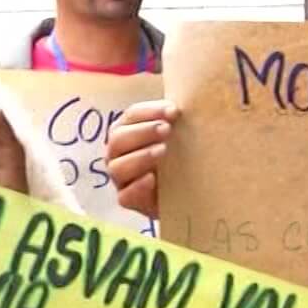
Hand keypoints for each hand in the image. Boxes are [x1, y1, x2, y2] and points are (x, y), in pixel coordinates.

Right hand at [107, 99, 177, 218]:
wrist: (186, 192)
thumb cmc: (179, 157)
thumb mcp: (179, 136)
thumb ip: (177, 122)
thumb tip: (188, 107)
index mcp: (128, 130)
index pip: (132, 115)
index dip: (151, 111)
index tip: (173, 111)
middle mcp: (118, 153)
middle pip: (119, 138)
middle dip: (143, 132)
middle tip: (166, 130)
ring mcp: (121, 178)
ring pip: (118, 167)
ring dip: (140, 156)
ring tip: (162, 151)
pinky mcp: (128, 200)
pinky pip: (125, 196)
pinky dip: (138, 186)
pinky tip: (153, 179)